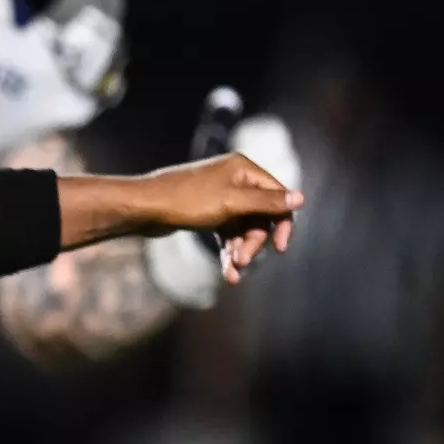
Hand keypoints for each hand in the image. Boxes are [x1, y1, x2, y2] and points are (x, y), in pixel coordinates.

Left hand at [137, 153, 302, 283]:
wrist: (143, 208)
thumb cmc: (186, 201)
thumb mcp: (230, 203)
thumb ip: (266, 202)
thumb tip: (301, 199)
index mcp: (244, 169)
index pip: (278, 197)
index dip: (282, 223)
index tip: (281, 249)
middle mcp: (235, 179)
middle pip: (261, 216)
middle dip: (253, 242)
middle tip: (241, 262)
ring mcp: (221, 196)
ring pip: (244, 228)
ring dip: (241, 251)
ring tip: (232, 274)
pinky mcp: (208, 211)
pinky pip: (228, 233)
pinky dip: (229, 250)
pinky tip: (227, 270)